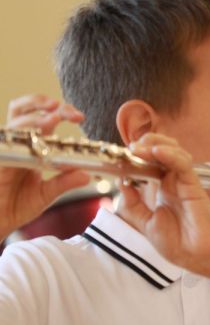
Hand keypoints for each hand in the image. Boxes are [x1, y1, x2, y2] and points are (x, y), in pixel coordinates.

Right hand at [0, 95, 88, 239]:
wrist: (0, 222)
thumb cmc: (18, 206)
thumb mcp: (47, 194)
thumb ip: (65, 182)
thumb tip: (87, 175)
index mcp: (31, 146)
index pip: (43, 117)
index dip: (60, 111)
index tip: (79, 117)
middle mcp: (17, 143)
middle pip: (22, 108)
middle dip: (41, 101)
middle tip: (61, 109)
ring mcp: (6, 148)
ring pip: (13, 120)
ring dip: (33, 117)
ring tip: (51, 118)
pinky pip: (5, 141)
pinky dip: (19, 136)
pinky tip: (33, 138)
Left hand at [117, 133, 209, 272]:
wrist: (198, 258)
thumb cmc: (179, 243)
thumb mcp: (146, 224)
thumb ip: (133, 206)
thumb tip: (121, 183)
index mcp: (162, 188)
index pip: (149, 162)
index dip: (135, 156)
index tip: (118, 157)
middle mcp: (173, 181)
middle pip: (161, 150)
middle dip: (144, 144)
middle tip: (129, 149)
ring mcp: (183, 181)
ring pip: (173, 151)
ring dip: (154, 145)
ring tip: (138, 148)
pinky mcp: (193, 185)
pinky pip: (182, 164)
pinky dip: (170, 155)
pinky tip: (157, 152)